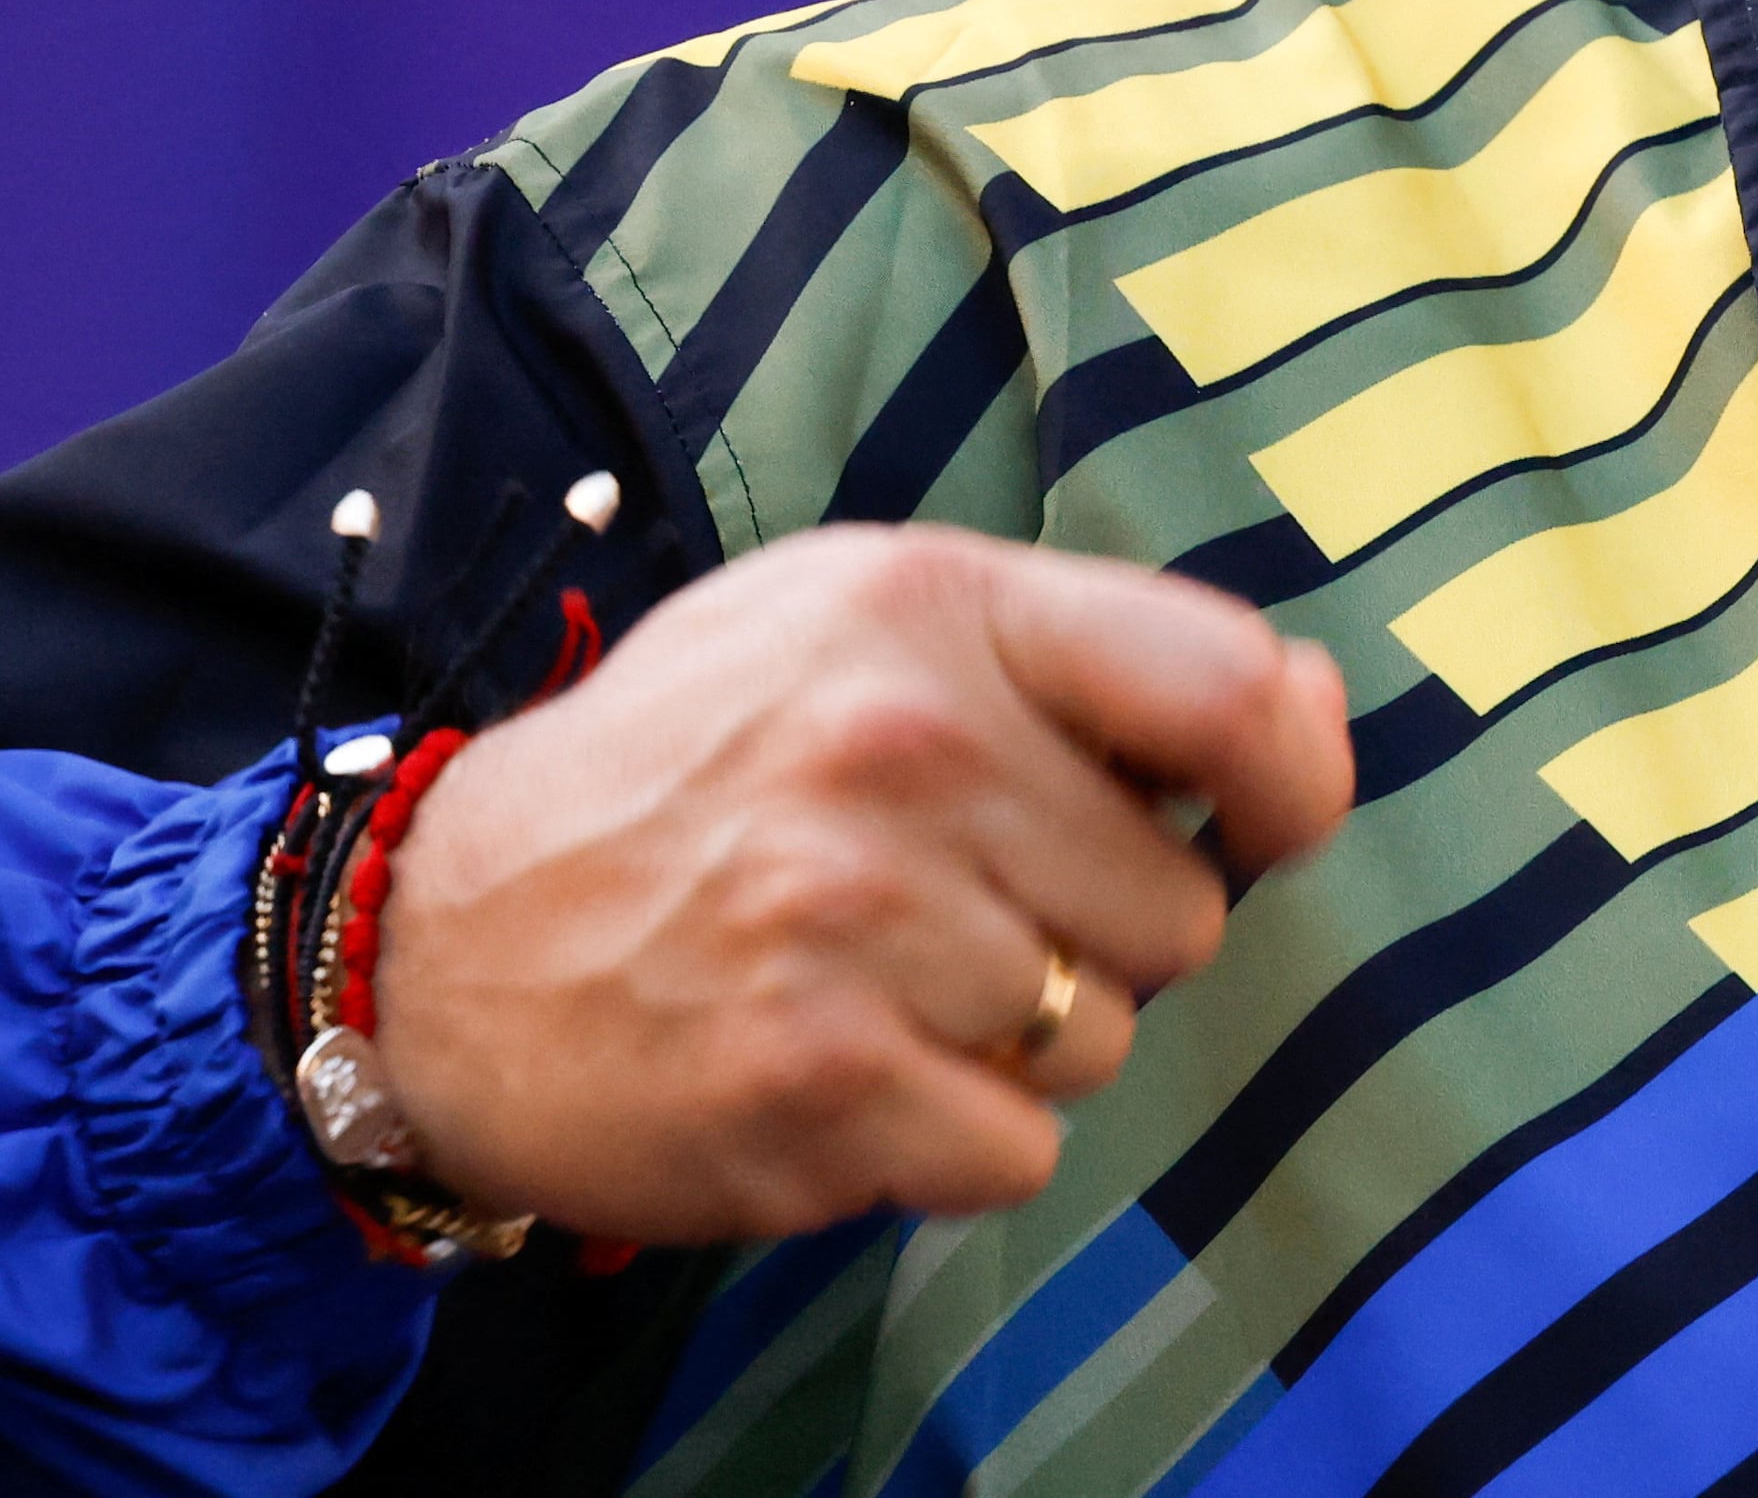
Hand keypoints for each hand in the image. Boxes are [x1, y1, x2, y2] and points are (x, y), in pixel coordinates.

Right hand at [366, 524, 1352, 1242]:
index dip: (1291, 778)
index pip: (1226, 690)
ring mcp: (856, 916)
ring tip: (873, 981)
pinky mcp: (816, 1077)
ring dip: (1017, 1042)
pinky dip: (952, 1140)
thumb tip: (1317, 709)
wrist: (440, 940)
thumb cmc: (692, 772)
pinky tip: (844, 1069)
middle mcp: (903, 746)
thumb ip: (1093, 663)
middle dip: (1094, 933)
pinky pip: (1018, 1149)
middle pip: (1176, 908)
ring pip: (1101, 1039)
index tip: (1263, 821)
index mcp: (931, 607)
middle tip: (944, 907)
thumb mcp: (866, 632)